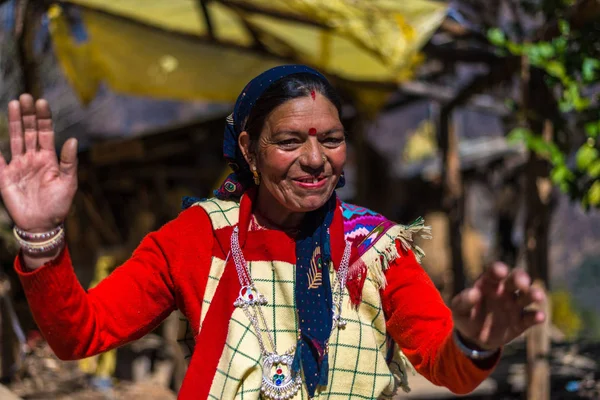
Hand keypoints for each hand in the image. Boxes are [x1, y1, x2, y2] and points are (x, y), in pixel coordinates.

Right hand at [0, 94, 77, 231]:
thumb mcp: (68, 183)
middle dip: (28, 114)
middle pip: (29, 131)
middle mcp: (33, 158)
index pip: (45, 133)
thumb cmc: (59, 205)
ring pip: (15, 139)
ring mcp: (18, 166)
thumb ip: (69, 162)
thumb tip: (72, 139)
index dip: (43, 118)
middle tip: (26, 96)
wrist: (42, 225)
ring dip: (15, 122)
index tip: (42, 102)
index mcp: (49, 159)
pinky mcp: (5, 176)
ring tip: (14, 103)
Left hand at [450, 263, 545, 350]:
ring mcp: (514, 306)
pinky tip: (539, 316)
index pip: (495, 272)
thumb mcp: (458, 309)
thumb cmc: (465, 316)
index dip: (498, 270)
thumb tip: (474, 292)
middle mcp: (505, 291)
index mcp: (488, 283)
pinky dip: (536, 316)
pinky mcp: (521, 322)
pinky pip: (530, 317)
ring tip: (538, 296)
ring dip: (533, 294)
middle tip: (522, 283)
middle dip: (521, 278)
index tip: (500, 271)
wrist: (473, 338)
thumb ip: (464, 300)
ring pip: (527, 296)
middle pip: (516, 279)